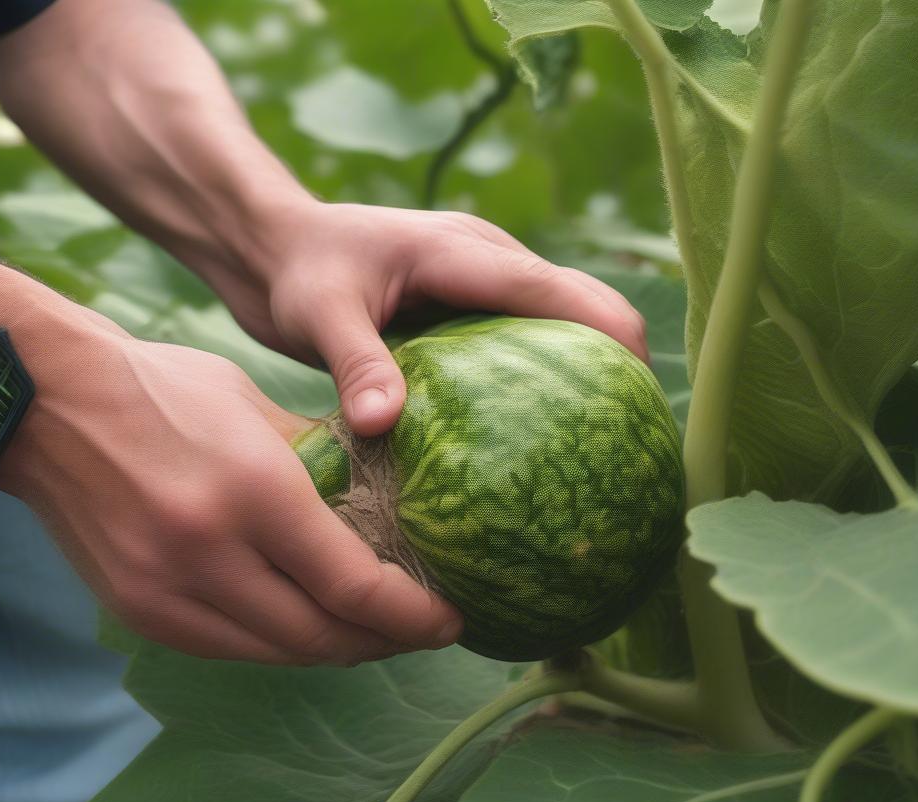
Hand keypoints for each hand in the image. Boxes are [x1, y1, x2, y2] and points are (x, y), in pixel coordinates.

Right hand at [0, 290, 460, 664]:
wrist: (46, 405)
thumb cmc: (163, 390)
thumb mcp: (259, 411)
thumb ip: (323, 464)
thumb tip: (380, 501)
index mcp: (251, 493)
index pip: (354, 587)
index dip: (414, 616)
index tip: (451, 619)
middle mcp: (207, 555)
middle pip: (324, 637)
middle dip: (386, 642)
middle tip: (423, 629)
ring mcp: (166, 594)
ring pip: (281, 654)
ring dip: (339, 649)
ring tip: (377, 631)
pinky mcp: (140, 613)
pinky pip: (234, 648)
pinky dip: (283, 643)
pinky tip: (311, 623)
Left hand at [209, 202, 649, 435]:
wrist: (276, 245)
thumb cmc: (297, 273)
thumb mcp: (318, 315)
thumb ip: (356, 364)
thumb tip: (387, 425)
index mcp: (465, 252)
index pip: (562, 289)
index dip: (613, 336)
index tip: (641, 396)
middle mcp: (490, 260)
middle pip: (587, 301)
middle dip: (622, 357)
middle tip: (635, 435)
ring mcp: (487, 283)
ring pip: (566, 320)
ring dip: (593, 367)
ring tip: (609, 440)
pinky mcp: (476, 307)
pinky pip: (533, 338)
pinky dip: (555, 374)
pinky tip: (549, 429)